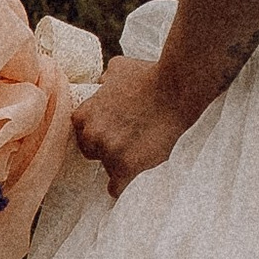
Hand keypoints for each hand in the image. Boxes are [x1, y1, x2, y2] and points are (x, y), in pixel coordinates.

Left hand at [71, 54, 188, 195]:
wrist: (176, 89)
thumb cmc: (149, 75)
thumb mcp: (118, 69)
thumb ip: (104, 81)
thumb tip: (102, 84)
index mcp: (83, 115)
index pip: (82, 134)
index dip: (99, 133)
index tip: (115, 133)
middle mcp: (91, 135)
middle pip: (92, 154)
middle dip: (108, 149)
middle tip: (131, 141)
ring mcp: (108, 152)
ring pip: (107, 170)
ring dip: (122, 164)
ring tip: (143, 153)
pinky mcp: (126, 167)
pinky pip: (116, 189)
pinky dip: (124, 186)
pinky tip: (135, 179)